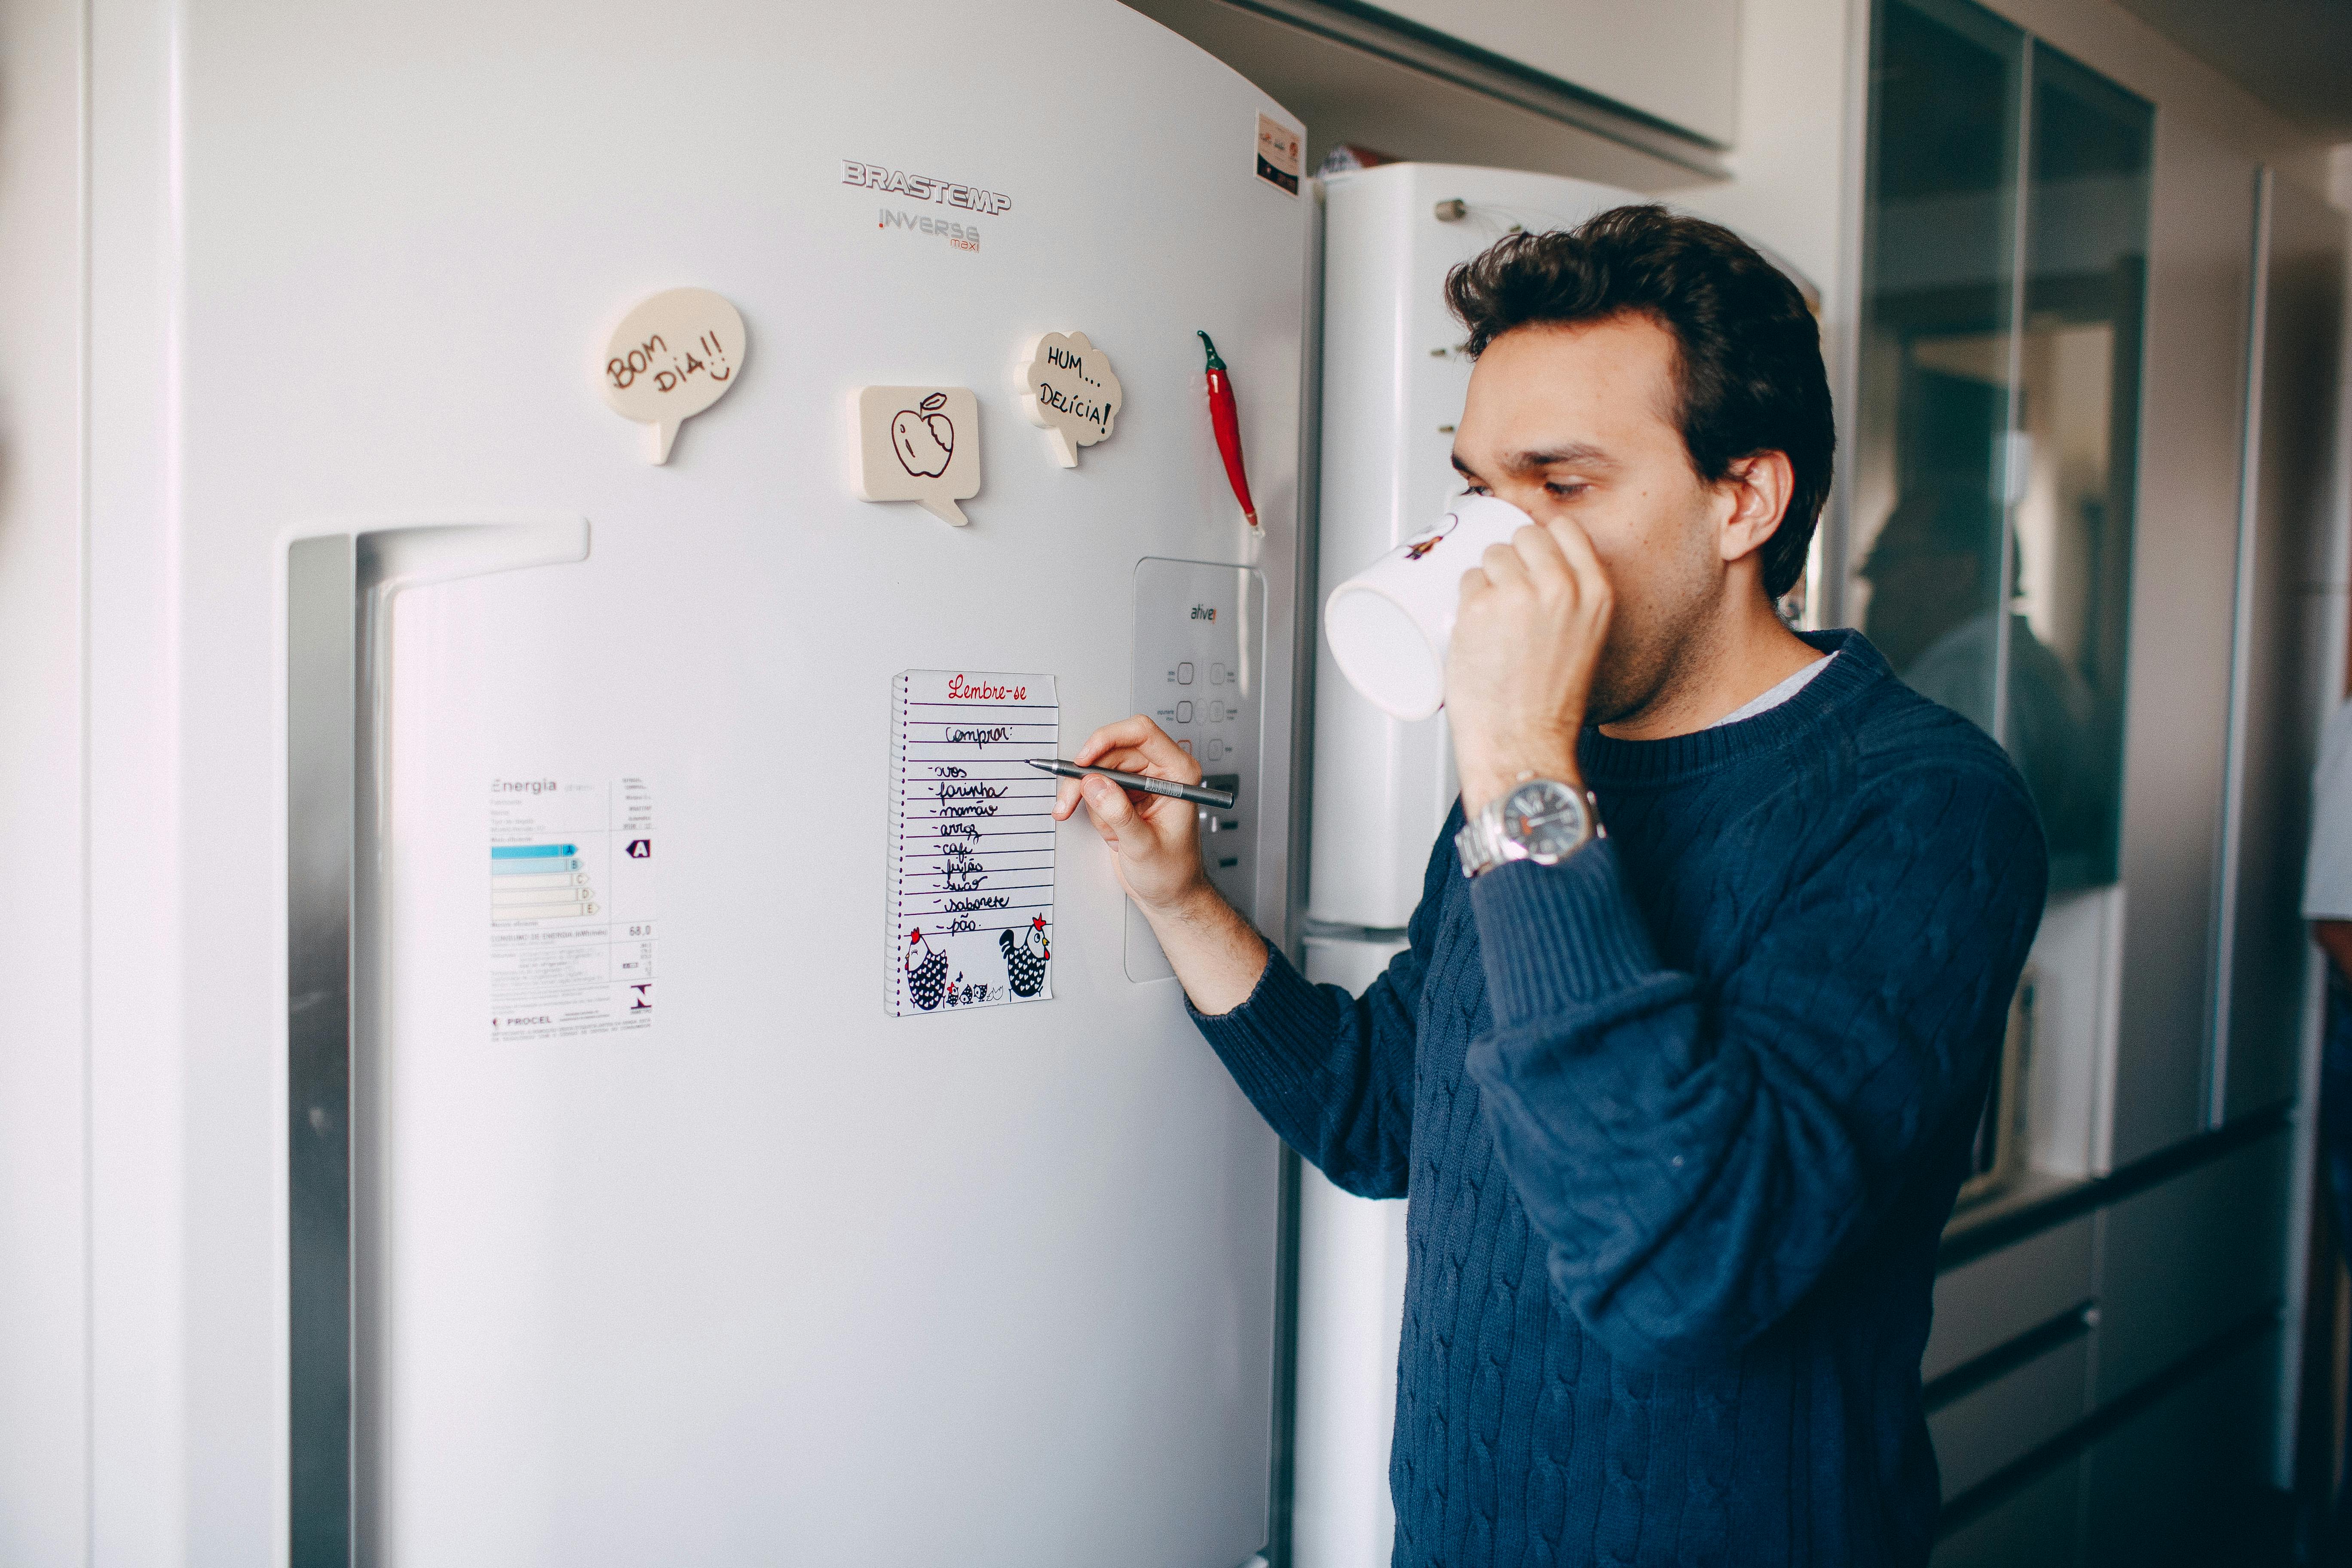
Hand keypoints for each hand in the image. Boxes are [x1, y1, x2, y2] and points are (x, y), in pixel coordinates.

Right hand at [1050, 715, 1212, 915]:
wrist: (1170, 895)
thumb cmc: (1173, 874)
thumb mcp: (1144, 847)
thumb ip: (1119, 814)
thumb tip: (1093, 783)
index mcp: (1178, 773)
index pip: (1141, 733)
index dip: (1107, 739)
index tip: (1083, 760)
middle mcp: (1160, 772)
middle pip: (1111, 749)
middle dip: (1086, 776)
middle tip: (1068, 800)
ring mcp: (1140, 783)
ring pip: (1098, 768)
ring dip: (1086, 797)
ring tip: (1099, 828)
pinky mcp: (1124, 795)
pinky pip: (1095, 787)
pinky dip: (1090, 808)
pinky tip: (1109, 833)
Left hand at [1447, 515, 1611, 812]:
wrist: (1524, 744)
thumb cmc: (1550, 707)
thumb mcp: (1585, 642)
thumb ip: (1573, 604)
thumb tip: (1540, 577)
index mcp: (1595, 592)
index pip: (1563, 529)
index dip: (1540, 537)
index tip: (1527, 551)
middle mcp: (1560, 586)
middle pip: (1523, 535)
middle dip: (1509, 556)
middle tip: (1503, 593)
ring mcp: (1517, 593)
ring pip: (1491, 554)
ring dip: (1484, 577)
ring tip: (1490, 620)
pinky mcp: (1479, 607)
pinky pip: (1466, 580)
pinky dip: (1465, 599)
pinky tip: (1474, 628)